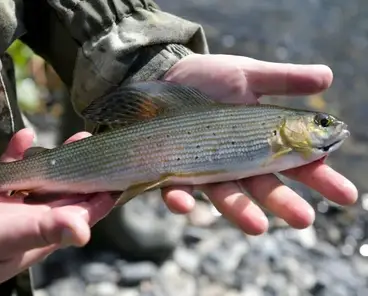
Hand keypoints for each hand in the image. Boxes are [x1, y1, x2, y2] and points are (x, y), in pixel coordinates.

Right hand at [0, 129, 114, 294]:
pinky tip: (24, 135)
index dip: (100, 198)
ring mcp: (5, 208)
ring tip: (75, 138)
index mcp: (36, 238)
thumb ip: (40, 231)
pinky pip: (6, 170)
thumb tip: (84, 231)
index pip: (78, 216)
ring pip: (39, 180)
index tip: (119, 175)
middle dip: (82, 171)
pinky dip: (15, 153)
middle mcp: (25, 223)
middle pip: (63, 194)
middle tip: (96, 146)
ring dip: (55, 159)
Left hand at [160, 54, 357, 234]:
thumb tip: (328, 77)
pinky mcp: (174, 170)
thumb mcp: (248, 75)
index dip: (321, 178)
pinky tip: (185, 204)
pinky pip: (178, 189)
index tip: (346, 195)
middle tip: (305, 219)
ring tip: (258, 227)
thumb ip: (284, 80)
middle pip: (264, 186)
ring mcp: (205, 169)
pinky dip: (182, 198)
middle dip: (284, 203)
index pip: (296, 163)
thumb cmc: (209, 77)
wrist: (167, 75)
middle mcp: (236, 161)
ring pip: (226, 196)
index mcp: (260, 140)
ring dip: (240, 211)